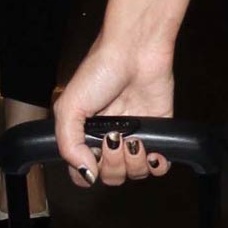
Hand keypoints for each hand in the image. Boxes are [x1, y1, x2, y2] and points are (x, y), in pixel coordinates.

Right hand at [54, 30, 174, 186]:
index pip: (83, 172)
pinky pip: (159, 165)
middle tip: (114, 139)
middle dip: (113, 165)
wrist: (135, 50)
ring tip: (134, 140)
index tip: (93, 158)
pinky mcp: (159, 133)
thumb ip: (68, 144)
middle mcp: (109, 138)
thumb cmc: (100, 70)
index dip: (88, 173)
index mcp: (85, 134)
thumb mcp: (69, 106)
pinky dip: (158, 165)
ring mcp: (134, 137)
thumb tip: (86, 173)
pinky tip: (153, 151)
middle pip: (110, 176)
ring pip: (134, 173)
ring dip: (134, 164)